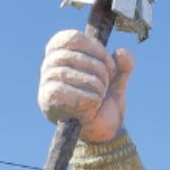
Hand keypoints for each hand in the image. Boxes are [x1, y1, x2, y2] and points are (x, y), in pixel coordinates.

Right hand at [38, 29, 133, 143]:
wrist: (104, 132)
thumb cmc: (105, 101)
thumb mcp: (118, 79)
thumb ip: (123, 64)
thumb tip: (122, 53)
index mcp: (63, 54)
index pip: (71, 38)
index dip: (95, 48)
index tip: (110, 64)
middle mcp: (49, 66)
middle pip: (71, 55)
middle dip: (98, 68)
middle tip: (108, 82)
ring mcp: (45, 83)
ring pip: (67, 73)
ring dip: (95, 84)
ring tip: (101, 94)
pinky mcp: (47, 101)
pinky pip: (65, 91)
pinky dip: (87, 97)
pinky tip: (94, 105)